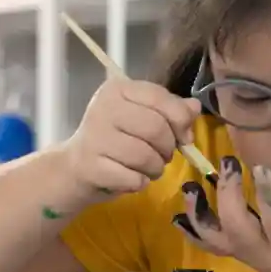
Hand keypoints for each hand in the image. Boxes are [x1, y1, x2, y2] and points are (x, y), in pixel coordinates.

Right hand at [64, 78, 201, 200]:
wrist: (76, 166)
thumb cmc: (116, 139)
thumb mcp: (143, 117)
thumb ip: (170, 110)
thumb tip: (194, 107)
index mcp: (118, 89)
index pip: (160, 98)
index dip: (180, 120)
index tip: (183, 136)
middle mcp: (103, 108)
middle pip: (155, 128)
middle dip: (168, 148)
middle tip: (163, 156)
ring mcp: (94, 137)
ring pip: (145, 156)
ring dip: (156, 168)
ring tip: (149, 169)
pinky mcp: (90, 167)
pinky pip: (133, 178)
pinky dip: (140, 182)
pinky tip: (132, 178)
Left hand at [175, 156, 270, 271]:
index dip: (268, 196)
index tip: (261, 168)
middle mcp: (263, 252)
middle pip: (236, 227)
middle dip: (227, 195)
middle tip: (228, 162)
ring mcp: (244, 253)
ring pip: (214, 237)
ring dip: (198, 213)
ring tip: (190, 187)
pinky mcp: (234, 251)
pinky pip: (207, 244)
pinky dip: (191, 231)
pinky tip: (177, 215)